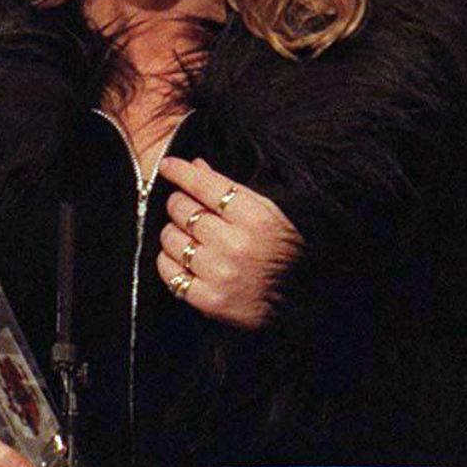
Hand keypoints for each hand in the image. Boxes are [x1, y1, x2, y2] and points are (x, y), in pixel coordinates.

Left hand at [156, 156, 301, 331]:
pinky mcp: (208, 301)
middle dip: (178, 203)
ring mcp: (221, 275)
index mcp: (256, 219)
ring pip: (171, 239)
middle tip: (184, 205)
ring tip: (186, 234)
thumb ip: (231, 189)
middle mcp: (236, 246)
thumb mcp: (267, 212)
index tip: (167, 165)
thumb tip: (196, 165)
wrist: (298, 301)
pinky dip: (168, 260)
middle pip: (183, 210)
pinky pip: (169, 272)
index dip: (181, 172)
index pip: (205, 185)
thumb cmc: (282, 249)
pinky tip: (182, 258)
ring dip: (172, 232)